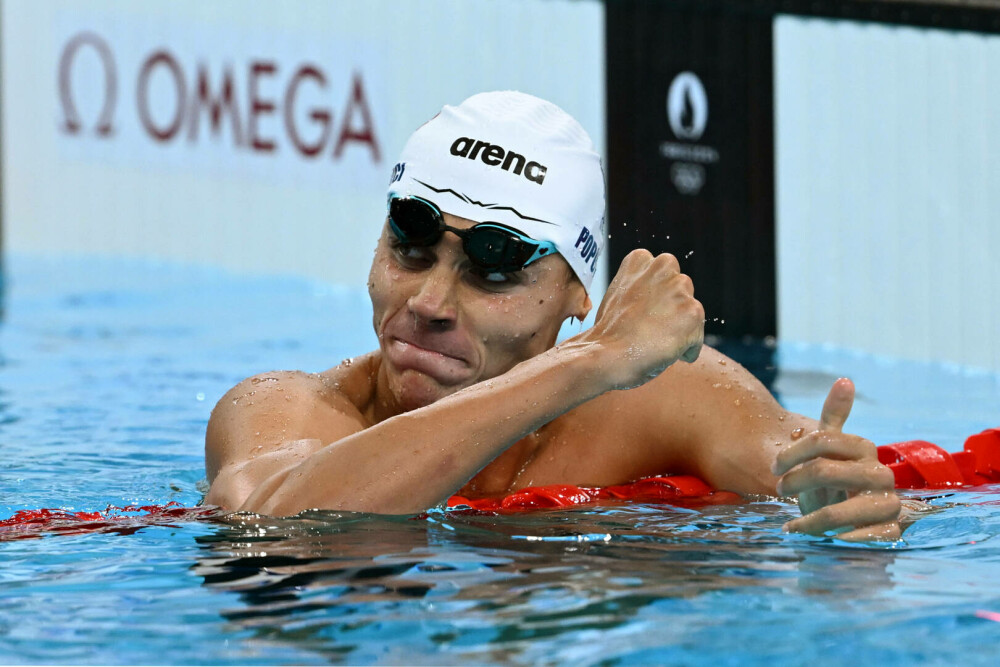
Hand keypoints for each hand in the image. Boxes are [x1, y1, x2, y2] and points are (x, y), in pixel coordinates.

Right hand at [583, 249, 703, 389]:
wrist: (607, 354)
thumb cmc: (607, 333)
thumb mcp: (617, 296)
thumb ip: (640, 289)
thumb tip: (655, 303)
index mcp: (641, 259)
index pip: (662, 273)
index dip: (656, 297)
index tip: (644, 313)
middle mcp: (663, 266)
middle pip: (681, 289)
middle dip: (673, 308)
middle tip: (652, 330)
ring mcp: (679, 288)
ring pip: (691, 313)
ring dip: (680, 329)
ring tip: (656, 343)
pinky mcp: (693, 311)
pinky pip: (697, 337)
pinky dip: (686, 350)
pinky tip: (665, 354)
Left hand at [772, 378, 901, 540]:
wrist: (853, 517)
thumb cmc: (834, 480)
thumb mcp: (830, 448)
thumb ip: (834, 417)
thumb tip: (845, 379)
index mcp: (863, 447)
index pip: (822, 440)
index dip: (792, 453)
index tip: (774, 467)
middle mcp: (880, 474)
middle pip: (825, 471)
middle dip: (796, 481)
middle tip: (778, 490)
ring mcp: (887, 503)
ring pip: (842, 511)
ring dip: (811, 520)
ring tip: (792, 527)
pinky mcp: (891, 531)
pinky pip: (868, 537)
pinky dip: (841, 541)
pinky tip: (821, 541)